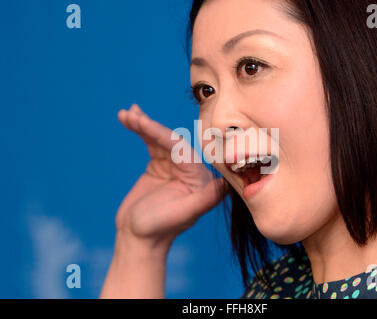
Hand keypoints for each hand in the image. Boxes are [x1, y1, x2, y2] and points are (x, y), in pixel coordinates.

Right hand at [115, 104, 226, 248]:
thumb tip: (226, 184)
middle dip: (149, 126)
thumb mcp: (182, 214)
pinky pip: (152, 143)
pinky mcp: (160, 166)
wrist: (138, 238)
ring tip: (125, 114)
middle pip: (170, 140)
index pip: (181, 149)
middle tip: (129, 114)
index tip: (140, 122)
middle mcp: (190, 170)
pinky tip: (131, 118)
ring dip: (143, 125)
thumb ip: (206, 199)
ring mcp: (174, 167)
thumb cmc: (159, 230)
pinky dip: (142, 131)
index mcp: (200, 179)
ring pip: (160, 139)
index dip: (160, 134)